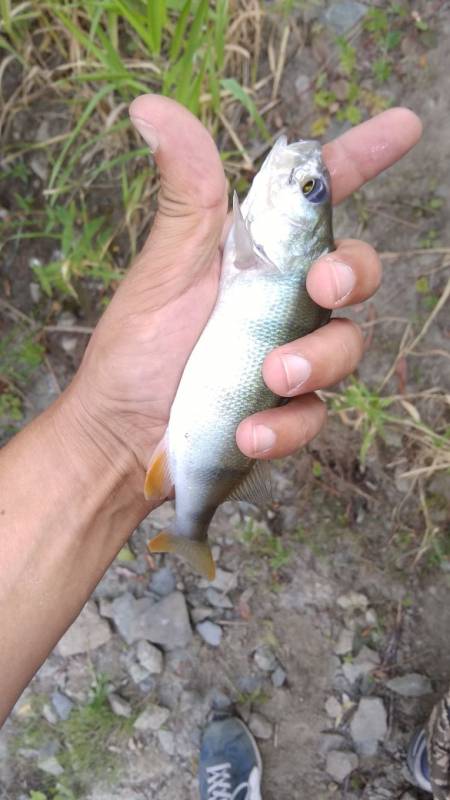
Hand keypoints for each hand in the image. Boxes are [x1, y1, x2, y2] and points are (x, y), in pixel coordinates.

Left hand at [64, 96, 421, 496]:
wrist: (121, 435)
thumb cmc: (138, 349)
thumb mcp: (163, 269)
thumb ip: (184, 195)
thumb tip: (153, 109)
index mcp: (256, 254)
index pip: (318, 199)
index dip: (363, 158)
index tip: (402, 126)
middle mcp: (282, 299)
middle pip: (355, 271)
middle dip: (353, 273)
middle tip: (323, 287)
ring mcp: (290, 354)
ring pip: (348, 345)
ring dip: (317, 361)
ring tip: (271, 378)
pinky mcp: (287, 410)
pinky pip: (315, 414)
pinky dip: (287, 425)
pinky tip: (249, 432)